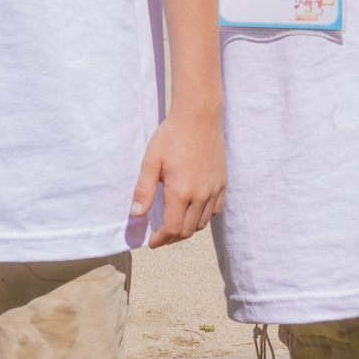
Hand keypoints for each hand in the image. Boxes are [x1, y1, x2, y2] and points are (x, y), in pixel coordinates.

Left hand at [132, 107, 224, 247]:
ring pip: (202, 223)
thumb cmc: (171, 136)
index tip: (151, 242)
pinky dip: (202, 217)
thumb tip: (136, 215)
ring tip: (172, 225)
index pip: (172, 229)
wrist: (199, 117)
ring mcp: (214, 190)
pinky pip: (215, 210)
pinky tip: (192, 211)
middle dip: (171, 238)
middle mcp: (201, 195)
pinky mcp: (222, 183)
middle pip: (187, 230)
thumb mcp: (150, 161)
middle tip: (159, 236)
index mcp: (181, 192)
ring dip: (186, 229)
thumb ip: (143, 190)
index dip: (160, 240)